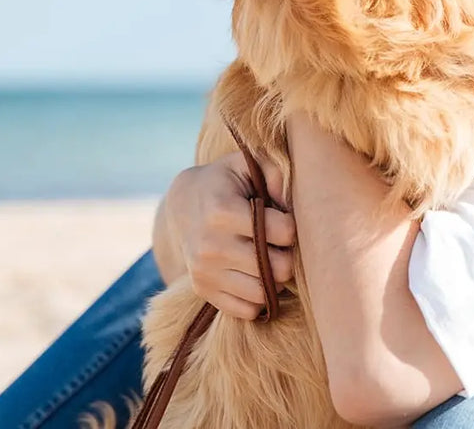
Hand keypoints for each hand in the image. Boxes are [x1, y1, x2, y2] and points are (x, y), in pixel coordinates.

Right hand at [163, 151, 296, 318]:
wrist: (182, 205)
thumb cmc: (225, 182)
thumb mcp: (246, 164)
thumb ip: (274, 172)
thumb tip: (289, 205)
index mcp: (222, 212)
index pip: (283, 232)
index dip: (291, 225)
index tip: (283, 218)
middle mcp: (211, 246)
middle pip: (278, 267)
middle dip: (287, 254)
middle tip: (280, 243)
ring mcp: (204, 272)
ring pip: (264, 293)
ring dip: (275, 278)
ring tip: (269, 258)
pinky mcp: (203, 290)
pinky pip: (247, 309)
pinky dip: (258, 297)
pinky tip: (255, 275)